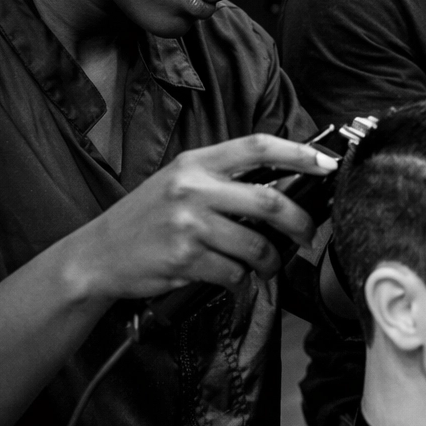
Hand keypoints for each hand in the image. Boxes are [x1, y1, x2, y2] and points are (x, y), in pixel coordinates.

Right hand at [62, 134, 333, 301]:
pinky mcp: (184, 258)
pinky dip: (241, 279)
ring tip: (267, 266)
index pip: (258, 146)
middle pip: (270, 201)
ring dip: (270, 262)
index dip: (299, 153)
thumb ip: (222, 179)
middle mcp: (193, 188)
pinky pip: (233, 272)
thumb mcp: (179, 181)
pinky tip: (232, 277)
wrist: (97, 254)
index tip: (327, 164)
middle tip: (307, 235)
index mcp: (196, 162)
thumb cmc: (146, 218)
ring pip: (256, 245)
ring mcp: (188, 224)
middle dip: (300, 222)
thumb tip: (282, 186)